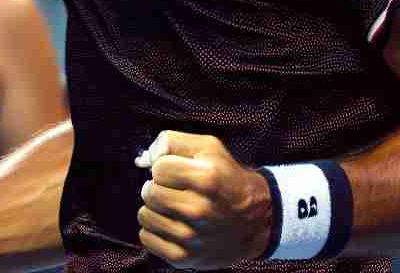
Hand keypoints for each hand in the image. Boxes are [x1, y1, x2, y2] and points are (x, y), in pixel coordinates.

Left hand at [135, 130, 272, 268]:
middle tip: (177, 190)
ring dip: (156, 209)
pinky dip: (155, 230)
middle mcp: (198, 209)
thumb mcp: (210, 148)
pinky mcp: (183, 258)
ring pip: (144, 215)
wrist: (256, 222)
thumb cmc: (228, 180)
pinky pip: (146, 238)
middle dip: (159, 187)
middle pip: (149, 192)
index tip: (178, 172)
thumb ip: (173, 142)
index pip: (158, 167)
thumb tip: (143, 158)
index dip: (166, 167)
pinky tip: (173, 224)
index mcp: (207, 178)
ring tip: (176, 208)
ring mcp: (190, 237)